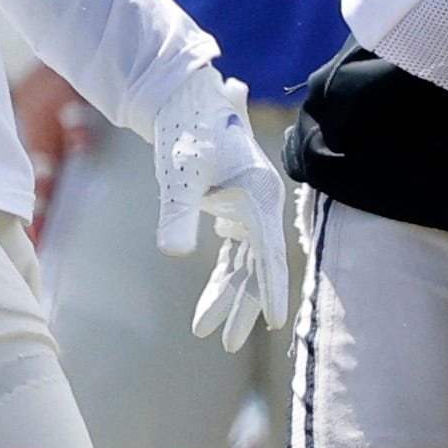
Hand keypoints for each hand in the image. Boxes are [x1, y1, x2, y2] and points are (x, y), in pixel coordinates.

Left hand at [154, 83, 291, 349]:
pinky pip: (233, 253)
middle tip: (228, 344)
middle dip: (243, 306)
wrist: (181, 102)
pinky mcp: (233, 209)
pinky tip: (212, 300)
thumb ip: (178, 215)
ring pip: (245, 263)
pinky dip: (222, 276)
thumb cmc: (185, 133)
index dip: (273, 289)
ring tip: (207, 331)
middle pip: (258, 265)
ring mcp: (249, 208)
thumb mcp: (179, 176)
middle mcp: (261, 205)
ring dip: (229, 296)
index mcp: (260, 196)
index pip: (270, 253)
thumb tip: (172, 254)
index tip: (275, 322)